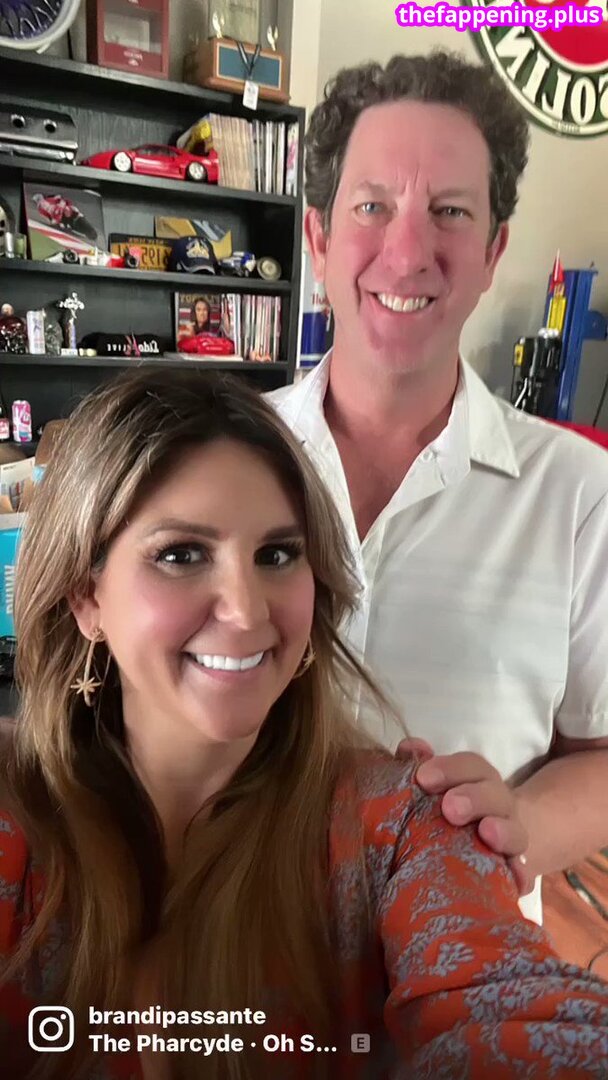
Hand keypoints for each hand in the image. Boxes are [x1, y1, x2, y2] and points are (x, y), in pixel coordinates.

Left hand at [395, 738, 532, 895]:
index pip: (471, 766)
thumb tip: (409, 747)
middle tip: (450, 808)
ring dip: (503, 832)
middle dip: (474, 798)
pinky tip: (515, 879)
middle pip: (494, 795)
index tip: (423, 778)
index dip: (449, 769)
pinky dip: (520, 874)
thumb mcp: (436, 784)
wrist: (489, 840)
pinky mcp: (515, 868)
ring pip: (515, 832)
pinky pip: (522, 872)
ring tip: (487, 833)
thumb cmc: (451, 805)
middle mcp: (498, 804)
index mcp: (478, 779)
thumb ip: (422, 764)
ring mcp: (511, 836)